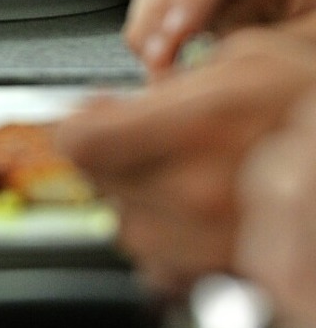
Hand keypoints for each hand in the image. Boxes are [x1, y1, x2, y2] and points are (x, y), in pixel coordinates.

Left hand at [54, 29, 315, 290]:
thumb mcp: (247, 56)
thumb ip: (174, 78)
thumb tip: (120, 99)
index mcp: (199, 121)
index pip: (84, 139)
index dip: (79, 122)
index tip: (88, 114)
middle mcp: (197, 187)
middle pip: (99, 180)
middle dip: (109, 152)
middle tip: (136, 129)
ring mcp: (209, 236)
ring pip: (124, 221)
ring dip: (135, 192)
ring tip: (176, 163)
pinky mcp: (225, 271)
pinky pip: (160, 261)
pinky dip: (165, 232)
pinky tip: (195, 202)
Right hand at [125, 0, 315, 72]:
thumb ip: (269, 48)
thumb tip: (207, 70)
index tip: (173, 35)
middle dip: (160, 14)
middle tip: (154, 60)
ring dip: (155, 32)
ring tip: (157, 73)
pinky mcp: (222, 14)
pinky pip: (181, 25)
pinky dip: (167, 49)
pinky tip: (167, 75)